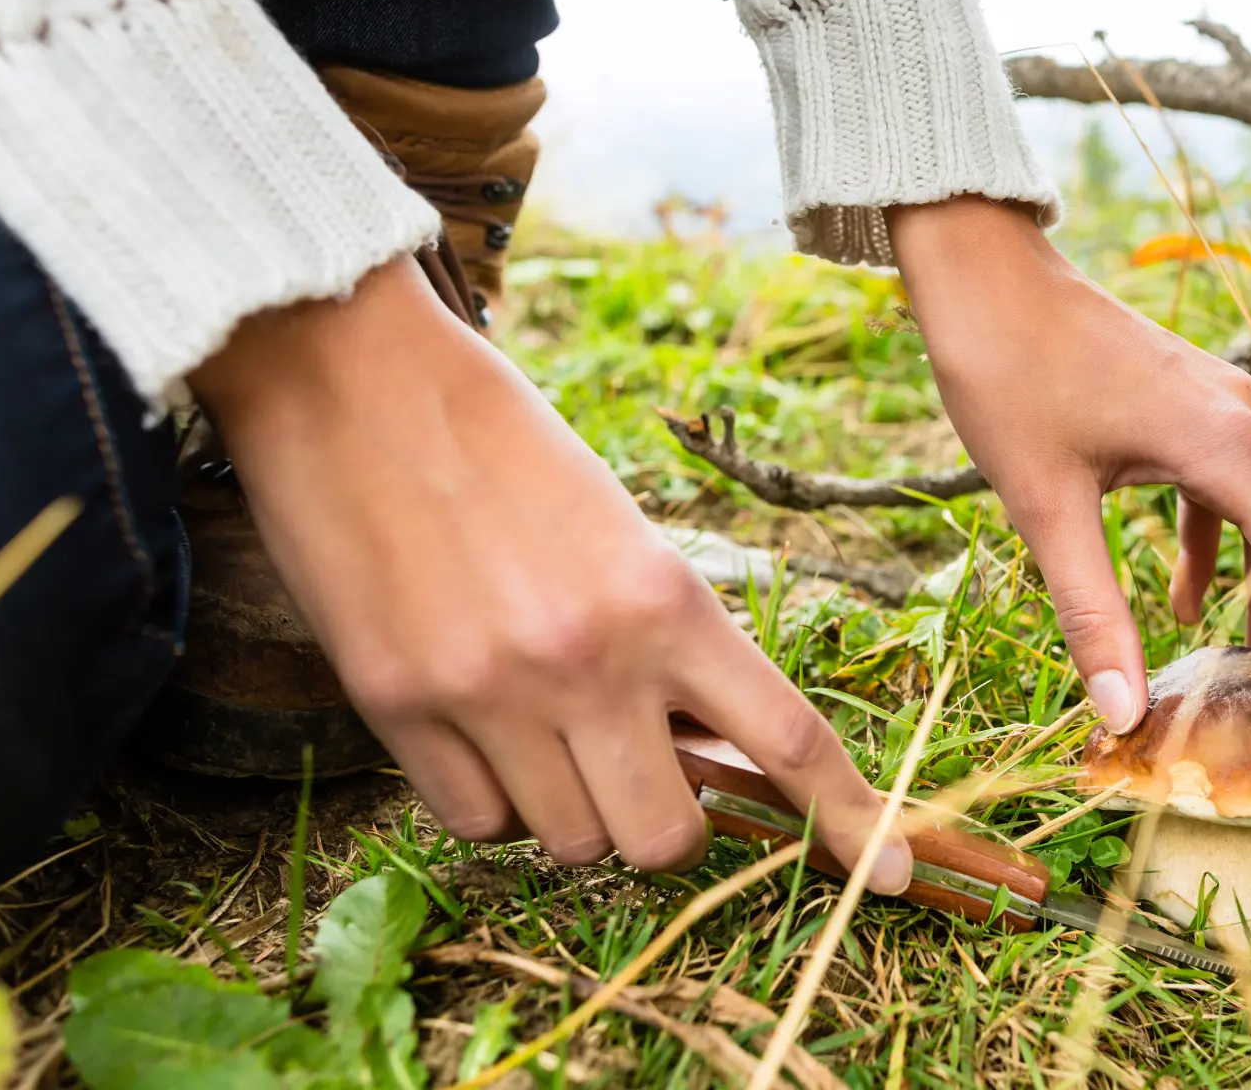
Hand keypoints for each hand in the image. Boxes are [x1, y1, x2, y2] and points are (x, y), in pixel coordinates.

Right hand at [189, 258, 909, 891]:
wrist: (354, 377)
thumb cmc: (502, 441)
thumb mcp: (621, 530)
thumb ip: (669, 642)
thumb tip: (701, 750)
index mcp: (668, 598)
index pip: (787, 738)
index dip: (852, 820)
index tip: (896, 872)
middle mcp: (590, 660)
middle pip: (669, 839)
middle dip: (668, 820)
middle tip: (641, 762)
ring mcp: (490, 692)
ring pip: (572, 843)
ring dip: (574, 805)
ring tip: (541, 716)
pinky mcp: (397, 708)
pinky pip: (478, 824)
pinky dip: (493, 799)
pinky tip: (477, 724)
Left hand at [889, 198, 1250, 751]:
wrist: (984, 273)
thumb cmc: (1007, 373)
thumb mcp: (1042, 504)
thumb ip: (1090, 610)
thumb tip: (1120, 715)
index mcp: (1227, 444)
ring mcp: (1230, 413)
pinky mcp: (1197, 412)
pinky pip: (1240, 493)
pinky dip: (1230, 552)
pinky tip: (1187, 606)